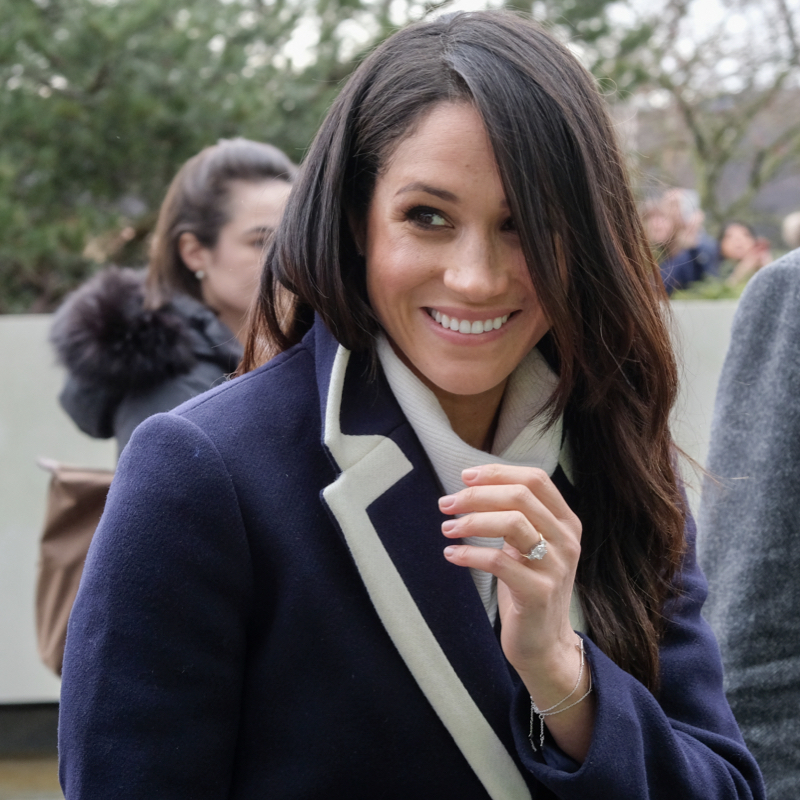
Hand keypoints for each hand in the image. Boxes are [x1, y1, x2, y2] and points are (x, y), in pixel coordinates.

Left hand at [440, 464, 594, 759]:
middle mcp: (567, 540)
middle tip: (446, 503)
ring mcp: (556, 567)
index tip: (465, 477)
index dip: (498, 473)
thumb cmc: (528, 587)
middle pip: (520, 497)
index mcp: (566, 522)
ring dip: (472, 521)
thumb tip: (472, 485)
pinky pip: (499, 562)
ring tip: (447, 527)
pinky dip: (469, 554)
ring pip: (513, 523)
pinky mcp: (539, 593)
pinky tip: (451, 554)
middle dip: (477, 495)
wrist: (544, 644)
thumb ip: (516, 516)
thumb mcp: (528, 545)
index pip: (536, 480)